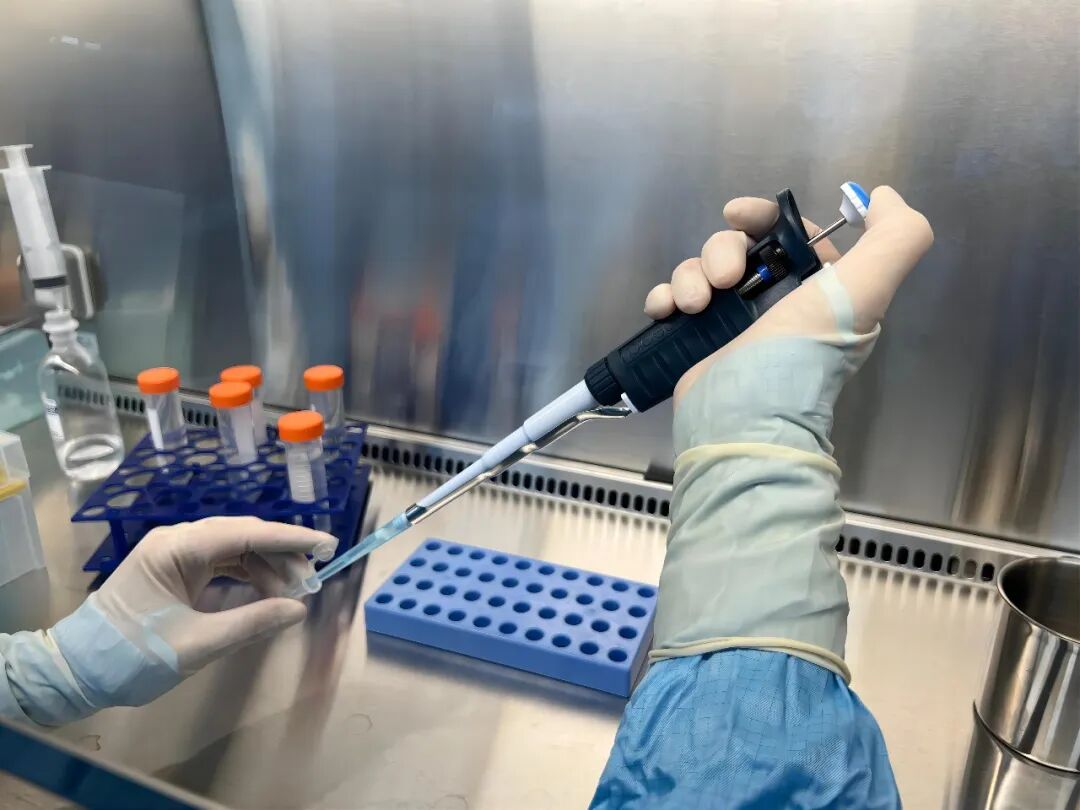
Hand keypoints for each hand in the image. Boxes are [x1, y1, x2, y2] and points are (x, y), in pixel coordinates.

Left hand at [50, 517, 335, 713]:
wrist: (76, 673)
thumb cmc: (131, 656)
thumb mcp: (197, 644)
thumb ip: (252, 623)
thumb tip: (298, 609)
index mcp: (176, 548)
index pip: (245, 533)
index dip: (291, 539)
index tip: (327, 544)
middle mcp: (176, 541)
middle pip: (243, 535)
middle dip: (283, 555)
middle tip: (314, 579)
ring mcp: (175, 555)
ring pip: (235, 549)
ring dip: (267, 567)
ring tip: (293, 593)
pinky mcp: (175, 572)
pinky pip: (221, 563)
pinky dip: (248, 576)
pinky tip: (268, 593)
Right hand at [643, 186, 933, 402]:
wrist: (745, 419)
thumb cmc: (801, 354)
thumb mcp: (867, 291)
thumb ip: (896, 237)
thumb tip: (882, 197)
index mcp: (816, 290)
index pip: (788, 234)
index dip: (765, 216)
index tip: (738, 215)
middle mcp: (775, 305)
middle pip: (738, 247)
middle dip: (722, 250)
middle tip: (726, 279)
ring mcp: (731, 324)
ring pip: (701, 271)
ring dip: (691, 276)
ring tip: (695, 306)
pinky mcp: (696, 342)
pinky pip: (672, 301)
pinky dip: (664, 298)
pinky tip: (667, 310)